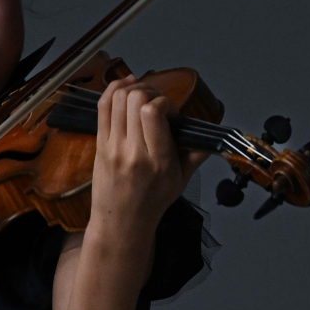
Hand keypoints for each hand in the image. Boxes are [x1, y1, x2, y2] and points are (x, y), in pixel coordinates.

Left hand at [88, 75, 201, 241]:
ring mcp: (113, 147)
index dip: (164, 102)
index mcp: (157, 160)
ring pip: (118, 98)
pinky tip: (126, 86)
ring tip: (143, 95)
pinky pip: (102, 106)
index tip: (170, 113)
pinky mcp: (100, 144)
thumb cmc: (153, 202)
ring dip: (134, 88)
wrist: (121, 222)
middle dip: (151, 91)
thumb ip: (195, 155)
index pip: (153, 113)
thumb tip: (209, 136)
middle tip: (157, 103)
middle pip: (136, 99)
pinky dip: (114, 89)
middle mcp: (133, 151)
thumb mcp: (180, 182)